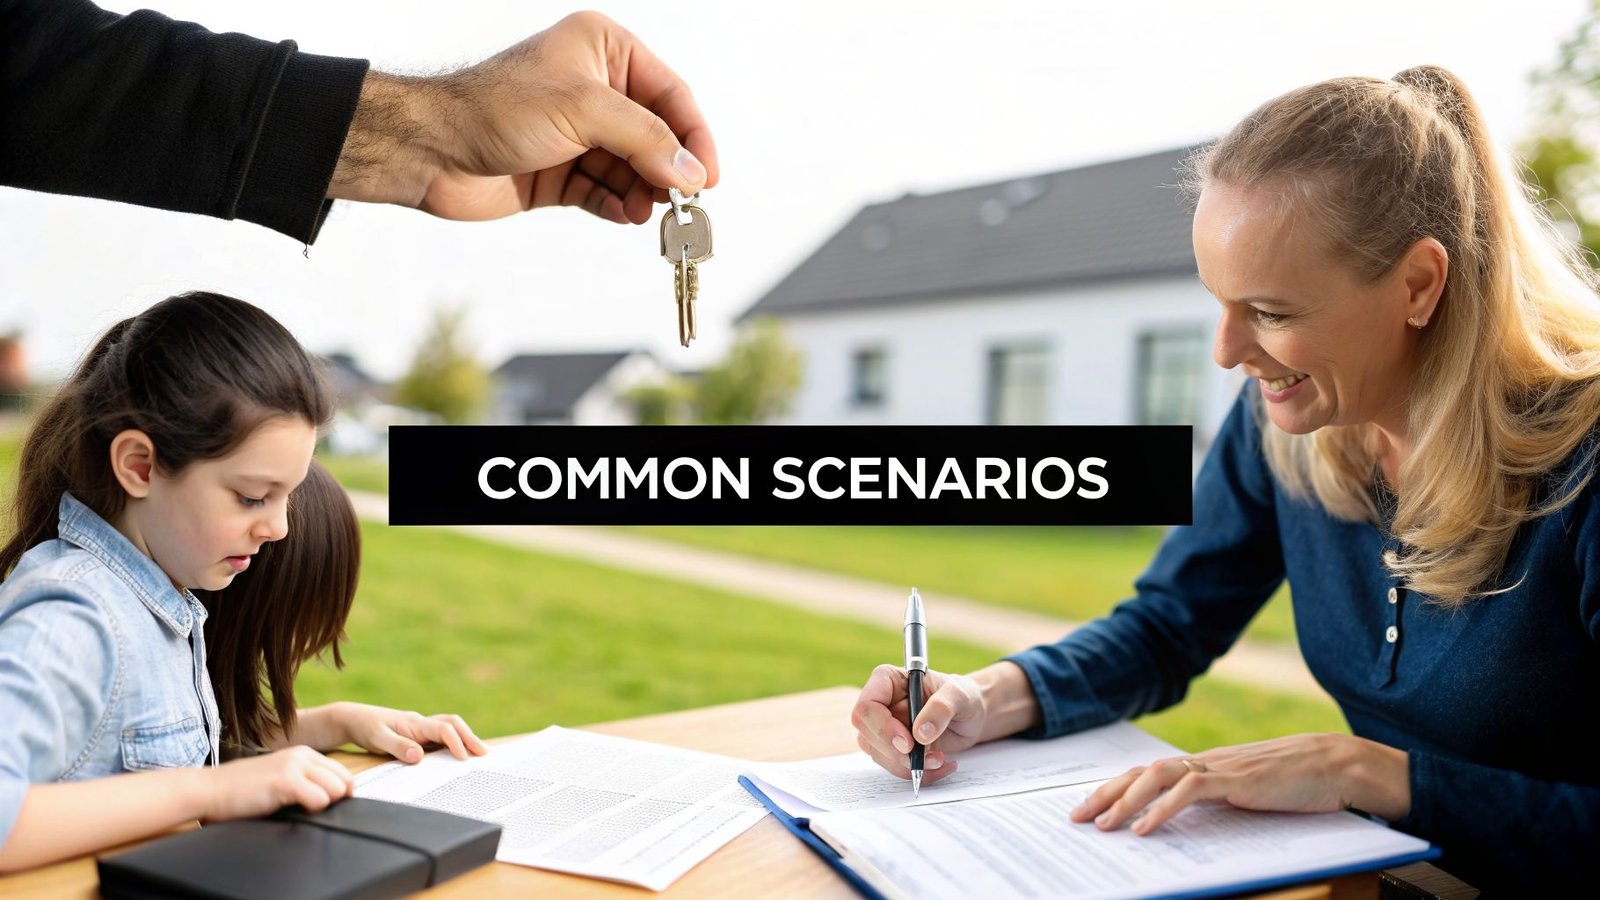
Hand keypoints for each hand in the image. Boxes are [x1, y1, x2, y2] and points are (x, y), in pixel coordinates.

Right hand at [202, 746, 352, 820]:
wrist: (210, 789)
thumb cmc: (242, 790)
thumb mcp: (280, 778)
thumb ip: (305, 781)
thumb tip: (332, 798)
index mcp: (303, 753)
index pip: (341, 772)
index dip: (338, 793)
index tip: (323, 805)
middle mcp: (302, 755)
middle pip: (344, 781)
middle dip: (334, 800)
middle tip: (310, 809)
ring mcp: (295, 766)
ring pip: (337, 789)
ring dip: (323, 805)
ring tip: (299, 809)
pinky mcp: (286, 780)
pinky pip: (320, 799)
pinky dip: (312, 810)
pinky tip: (292, 810)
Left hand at [334, 11, 718, 224]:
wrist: (430, 151)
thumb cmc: (494, 108)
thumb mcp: (583, 110)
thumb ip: (646, 140)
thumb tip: (692, 172)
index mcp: (604, 50)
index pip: (670, 94)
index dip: (693, 136)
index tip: (708, 176)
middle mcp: (595, 88)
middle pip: (656, 136)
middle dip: (667, 170)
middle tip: (679, 203)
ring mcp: (579, 133)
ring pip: (634, 169)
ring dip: (642, 193)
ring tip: (643, 213)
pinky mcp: (563, 172)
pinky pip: (607, 192)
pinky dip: (618, 205)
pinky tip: (622, 215)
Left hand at [335, 702, 489, 762]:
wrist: (354, 719)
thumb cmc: (365, 727)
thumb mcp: (377, 738)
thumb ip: (397, 747)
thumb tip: (419, 756)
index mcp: (414, 723)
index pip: (442, 729)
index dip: (456, 742)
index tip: (464, 759)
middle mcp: (422, 723)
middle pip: (454, 724)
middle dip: (470, 737)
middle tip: (485, 754)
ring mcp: (421, 728)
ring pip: (450, 728)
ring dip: (466, 738)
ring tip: (479, 754)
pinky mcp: (419, 735)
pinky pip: (442, 736)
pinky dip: (455, 743)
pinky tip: (460, 755)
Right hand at [850, 665, 990, 786]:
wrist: (971, 717)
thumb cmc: (964, 698)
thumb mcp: (960, 695)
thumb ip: (941, 708)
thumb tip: (920, 734)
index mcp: (888, 680)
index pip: (868, 706)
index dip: (882, 727)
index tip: (909, 744)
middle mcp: (881, 703)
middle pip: (868, 733)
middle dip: (897, 753)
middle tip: (927, 759)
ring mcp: (884, 727)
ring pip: (878, 754)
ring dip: (908, 766)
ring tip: (940, 760)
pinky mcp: (892, 747)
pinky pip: (893, 766)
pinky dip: (916, 773)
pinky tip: (939, 766)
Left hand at [1070, 733, 1410, 834]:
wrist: (1339, 764)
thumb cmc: (1301, 782)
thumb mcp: (1250, 794)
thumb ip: (1220, 802)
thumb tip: (1186, 822)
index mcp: (1206, 766)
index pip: (1149, 773)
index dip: (1116, 789)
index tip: (1089, 808)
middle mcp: (1205, 762)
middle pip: (1141, 772)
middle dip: (1105, 794)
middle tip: (1076, 818)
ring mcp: (1220, 768)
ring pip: (1157, 776)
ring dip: (1125, 801)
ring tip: (1102, 825)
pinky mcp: (1237, 779)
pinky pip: (1189, 791)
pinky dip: (1162, 809)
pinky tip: (1145, 829)